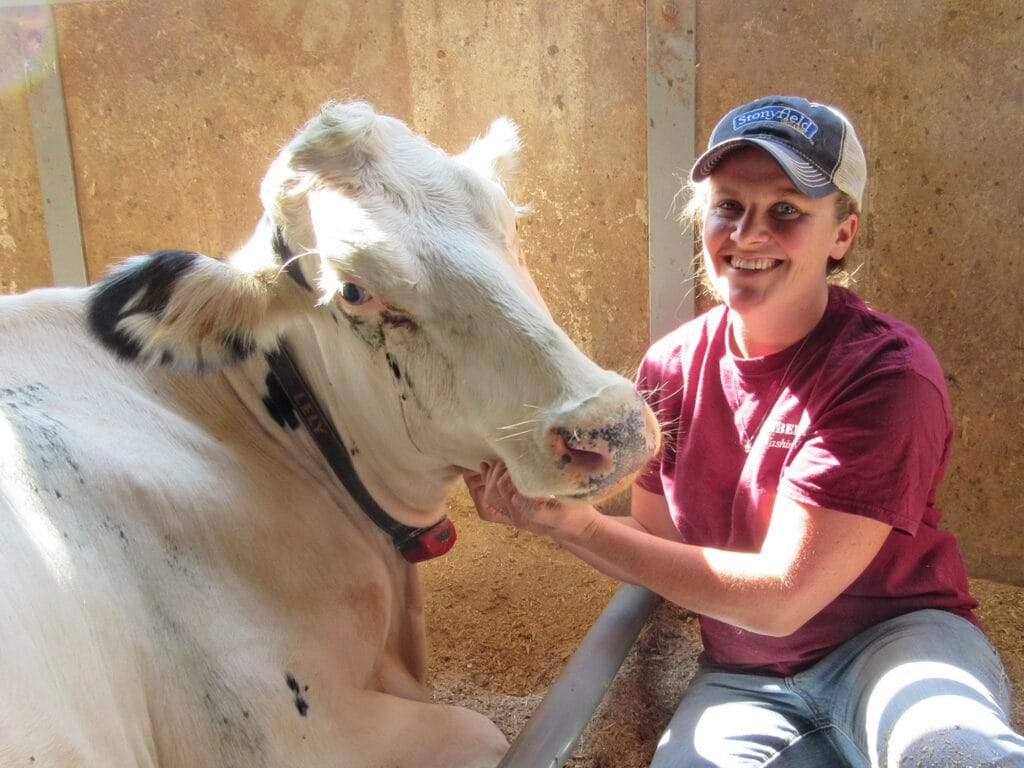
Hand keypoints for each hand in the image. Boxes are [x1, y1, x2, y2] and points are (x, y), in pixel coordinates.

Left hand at [461, 461, 595, 541]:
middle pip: (492, 491)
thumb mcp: (562, 512)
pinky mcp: (518, 510)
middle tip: (508, 457)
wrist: (582, 529)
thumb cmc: (576, 517)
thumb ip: (537, 509)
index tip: (519, 461)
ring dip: (492, 475)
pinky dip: (490, 480)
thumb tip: (515, 497)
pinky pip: (495, 497)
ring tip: (500, 461)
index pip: (502, 488)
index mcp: (524, 515)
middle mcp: (516, 516)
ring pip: (491, 494)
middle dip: (496, 471)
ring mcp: (516, 513)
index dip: (506, 472)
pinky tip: (487, 466)